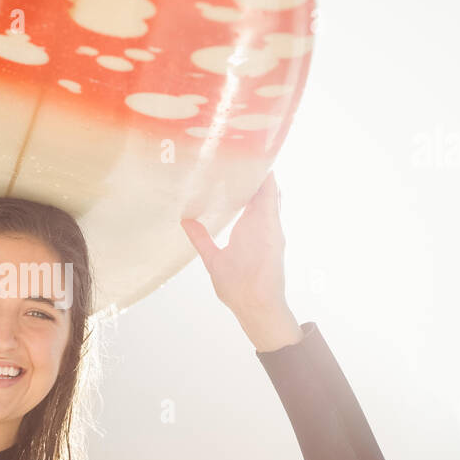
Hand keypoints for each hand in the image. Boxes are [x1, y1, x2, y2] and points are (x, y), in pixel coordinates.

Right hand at [181, 171, 302, 350]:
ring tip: (241, 174)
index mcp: (260, 224)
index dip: (258, 167)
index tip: (246, 152)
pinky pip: (271, 214)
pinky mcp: (274, 241)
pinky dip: (262, 203)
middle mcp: (271, 224)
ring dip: (261, 188)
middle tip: (238, 158)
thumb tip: (185, 219)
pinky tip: (246, 201)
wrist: (261, 308)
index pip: (264, 185)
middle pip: (270, 189)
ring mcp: (275, 231)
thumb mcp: (216, 261)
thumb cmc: (241, 286)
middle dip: (258, 173)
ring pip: (272, 201)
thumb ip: (201, 238)